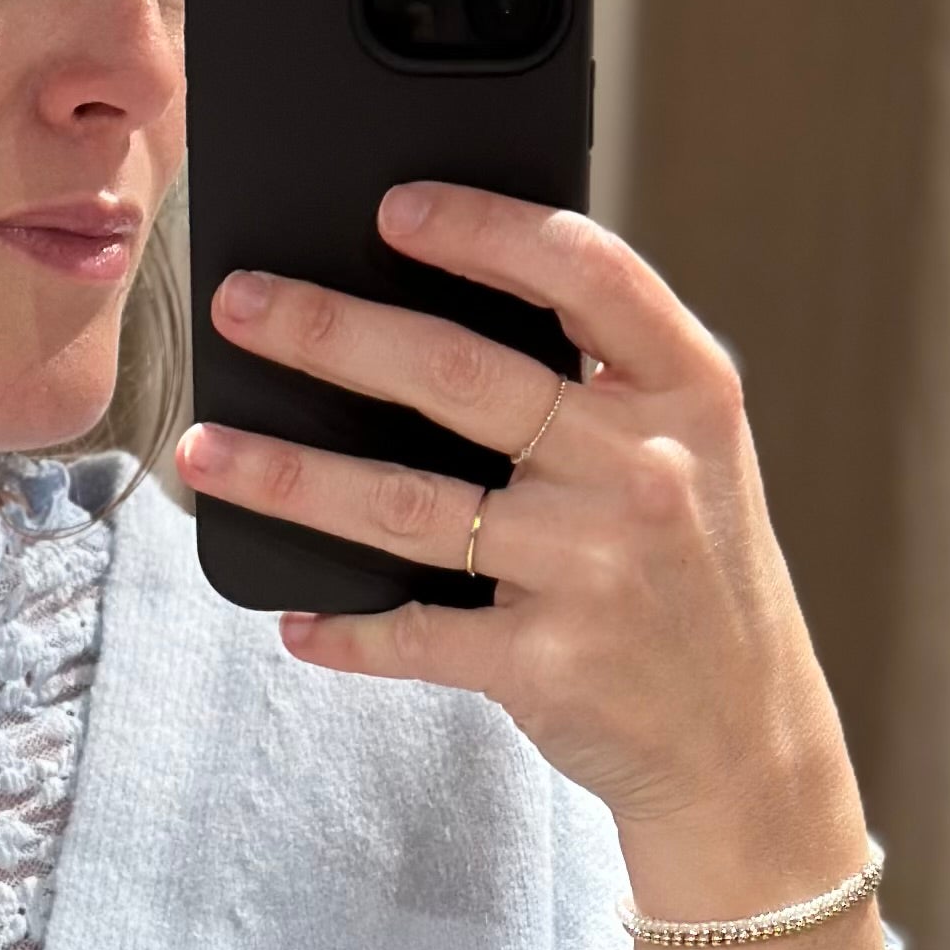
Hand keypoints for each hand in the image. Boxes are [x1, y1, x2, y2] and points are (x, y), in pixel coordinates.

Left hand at [173, 182, 848, 848]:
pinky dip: (344, 630)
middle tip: (240, 305)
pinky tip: (293, 618)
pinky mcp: (545, 667)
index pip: (582, 270)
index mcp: (686, 389)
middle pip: (458, 374)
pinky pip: (414, 636)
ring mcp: (590, 570)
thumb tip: (447, 313)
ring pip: (407, 504)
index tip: (391, 208)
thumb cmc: (695, 580)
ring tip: (208, 450)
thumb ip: (606, 385)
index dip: (481, 229)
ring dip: (291, 474)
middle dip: (330, 331)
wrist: (742, 742)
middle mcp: (640, 468)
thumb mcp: (693, 455)